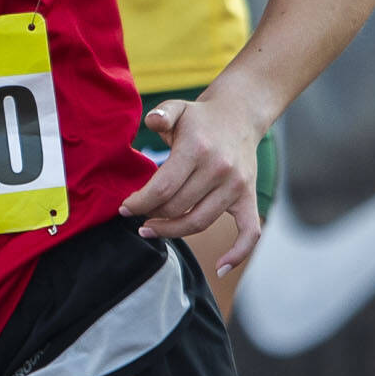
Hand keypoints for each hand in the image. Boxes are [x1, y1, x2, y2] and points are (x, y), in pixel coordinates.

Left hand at [119, 95, 263, 276]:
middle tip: (138, 217)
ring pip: (199, 223)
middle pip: (177, 208)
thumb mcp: (178, 108)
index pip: (163, 188)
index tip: (125, 208)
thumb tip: (153, 122)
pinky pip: (249, 233)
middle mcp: (219, 169)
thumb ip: (162, 114)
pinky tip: (220, 267)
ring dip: (173, 232)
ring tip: (153, 229)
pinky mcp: (249, 197)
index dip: (139, 203)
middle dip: (152, 216)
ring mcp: (236, 186)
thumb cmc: (199, 118)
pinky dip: (237, 254)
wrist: (239, 114)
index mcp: (198, 148)